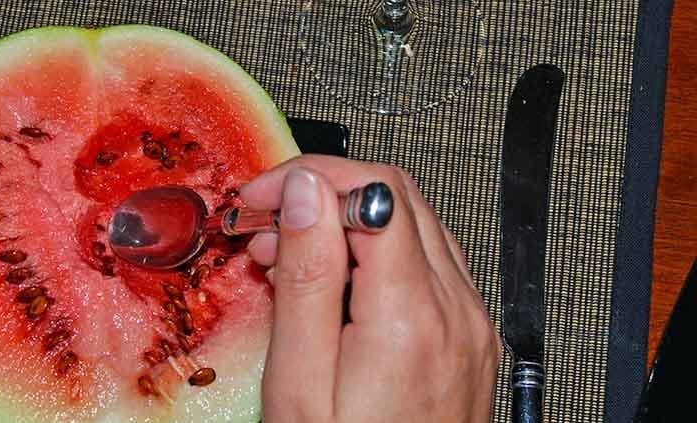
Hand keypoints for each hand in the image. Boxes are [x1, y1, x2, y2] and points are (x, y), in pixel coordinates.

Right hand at [241, 155, 499, 421]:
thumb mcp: (301, 384)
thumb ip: (306, 280)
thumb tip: (307, 194)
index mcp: (412, 316)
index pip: (372, 192)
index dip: (307, 178)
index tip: (258, 200)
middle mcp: (457, 312)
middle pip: (398, 197)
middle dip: (323, 192)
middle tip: (263, 223)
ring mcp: (471, 326)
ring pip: (414, 225)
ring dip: (347, 221)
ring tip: (285, 254)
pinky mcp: (470, 341)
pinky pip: (427, 266)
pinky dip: (375, 253)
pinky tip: (331, 283)